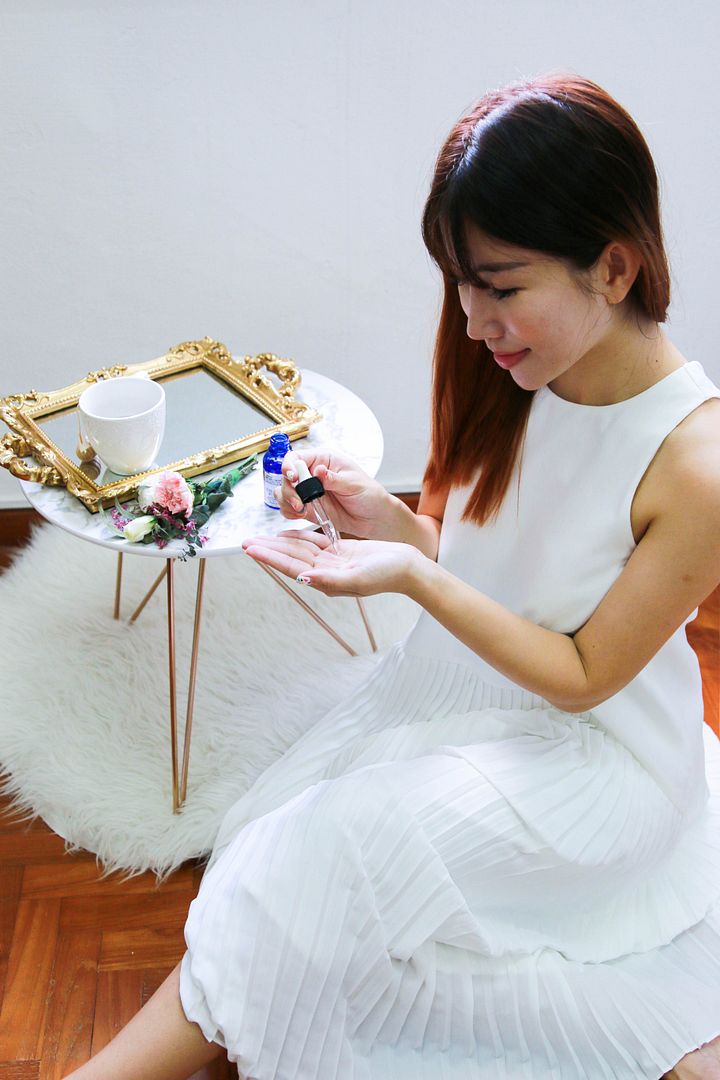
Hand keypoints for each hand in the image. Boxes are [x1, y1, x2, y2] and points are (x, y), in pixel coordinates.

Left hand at [242, 529, 426, 596]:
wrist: (408, 567)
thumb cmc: (387, 575)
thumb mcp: (358, 579)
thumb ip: (330, 581)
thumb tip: (305, 579)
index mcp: (326, 580)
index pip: (291, 567)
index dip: (270, 558)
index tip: (251, 549)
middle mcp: (325, 572)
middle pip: (290, 557)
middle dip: (268, 549)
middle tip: (246, 541)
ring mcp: (332, 562)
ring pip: (299, 550)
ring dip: (279, 543)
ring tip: (259, 539)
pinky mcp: (340, 551)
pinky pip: (314, 543)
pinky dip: (299, 538)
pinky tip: (287, 534)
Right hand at [273, 449, 389, 539]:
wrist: (374, 519)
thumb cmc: (369, 495)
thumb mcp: (354, 483)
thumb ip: (333, 478)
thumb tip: (318, 470)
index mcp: (324, 460)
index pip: (297, 457)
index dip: (289, 466)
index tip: (293, 478)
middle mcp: (312, 474)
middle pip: (286, 476)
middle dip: (288, 489)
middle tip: (300, 503)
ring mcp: (308, 492)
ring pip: (283, 492)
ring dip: (287, 502)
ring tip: (302, 510)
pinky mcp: (307, 507)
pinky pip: (288, 508)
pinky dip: (289, 512)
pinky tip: (301, 515)